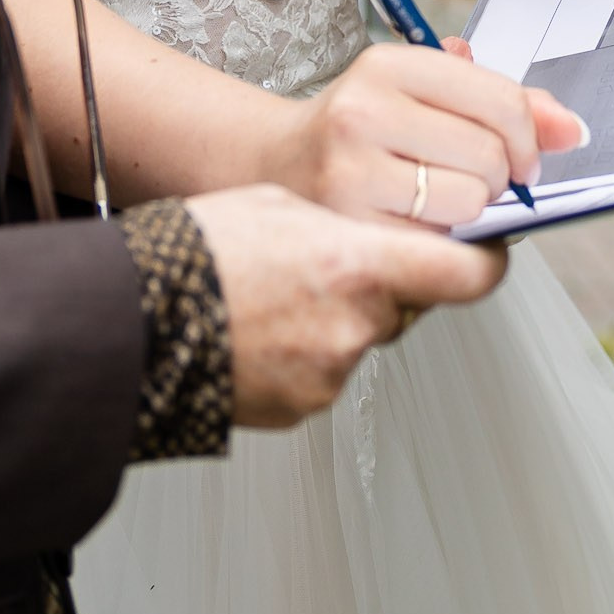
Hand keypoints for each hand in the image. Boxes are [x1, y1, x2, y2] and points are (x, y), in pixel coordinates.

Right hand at [187, 185, 510, 426]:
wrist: (123, 323)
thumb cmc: (190, 255)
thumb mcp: (280, 204)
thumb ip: (348, 223)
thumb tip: (382, 231)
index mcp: (357, 264)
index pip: (468, 273)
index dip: (488, 259)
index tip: (490, 250)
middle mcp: (354, 327)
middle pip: (411, 305)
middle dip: (390, 284)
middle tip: (337, 263)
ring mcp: (329, 375)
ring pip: (364, 338)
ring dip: (339, 318)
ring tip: (278, 294)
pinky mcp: (302, 409)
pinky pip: (326, 372)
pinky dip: (306, 351)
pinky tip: (262, 328)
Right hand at [271, 44, 586, 228]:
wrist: (272, 165)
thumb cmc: (359, 130)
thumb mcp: (422, 93)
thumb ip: (502, 103)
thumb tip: (572, 130)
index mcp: (388, 66)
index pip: (501, 100)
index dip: (530, 137)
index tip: (524, 157)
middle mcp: (363, 112)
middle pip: (490, 157)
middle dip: (498, 179)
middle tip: (471, 181)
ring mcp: (350, 172)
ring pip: (469, 203)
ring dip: (472, 214)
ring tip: (438, 203)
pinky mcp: (346, 227)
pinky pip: (439, 247)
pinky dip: (446, 244)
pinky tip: (418, 227)